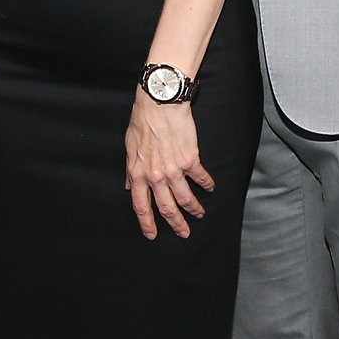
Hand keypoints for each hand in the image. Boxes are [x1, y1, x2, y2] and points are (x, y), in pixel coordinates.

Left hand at [126, 91, 211, 238]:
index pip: (141, 206)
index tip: (151, 234)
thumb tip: (129, 186)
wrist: (160, 104)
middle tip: (183, 233)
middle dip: (176, 224)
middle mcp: (155, 176)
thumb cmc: (143, 121)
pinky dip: (206, 184)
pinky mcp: (191, 160)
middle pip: (167, 208)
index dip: (146, 223)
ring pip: (185, 198)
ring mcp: (174, 170)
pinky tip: (210, 187)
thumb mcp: (129, 147)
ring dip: (194, 209)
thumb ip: (130, 170)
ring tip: (199, 214)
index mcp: (138, 174)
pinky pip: (200, 178)